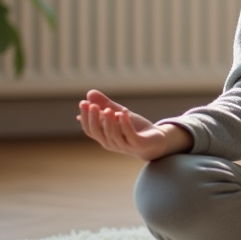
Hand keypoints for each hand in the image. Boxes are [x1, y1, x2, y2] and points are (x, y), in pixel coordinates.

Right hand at [76, 89, 190, 160]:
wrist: (157, 141)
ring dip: (109, 122)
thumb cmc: (136, 129)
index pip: (90, 129)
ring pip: (113, 135)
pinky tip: (124, 112)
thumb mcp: (120, 114)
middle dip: (93, 119)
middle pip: (98, 133)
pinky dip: (125, 124)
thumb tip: (89, 93)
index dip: (85, 117)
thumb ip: (106, 105)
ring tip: (108, 109)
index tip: (83, 102)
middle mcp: (111, 143)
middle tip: (92, 105)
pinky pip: (130, 135)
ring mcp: (125, 145)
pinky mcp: (138, 144)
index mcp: (105, 137)